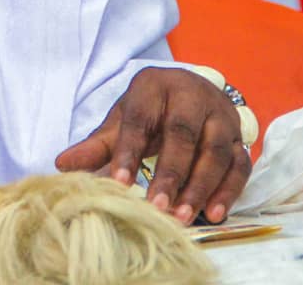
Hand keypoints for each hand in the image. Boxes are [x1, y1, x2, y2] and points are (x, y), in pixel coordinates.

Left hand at [55, 67, 250, 224]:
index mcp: (153, 85)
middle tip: (156, 207)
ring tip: (182, 216)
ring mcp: (220, 115)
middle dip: (169, 172)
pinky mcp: (240, 137)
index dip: (129, 151)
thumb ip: (97, 144)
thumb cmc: (151, 109)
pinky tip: (214, 213)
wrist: (190, 92)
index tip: (119, 183)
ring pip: (216, 150)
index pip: (140, 118)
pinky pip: (240, 164)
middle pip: (183, 133)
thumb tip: (62, 165)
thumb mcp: (122, 120)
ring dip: (200, 186)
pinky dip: (228, 190)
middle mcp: (191, 94)